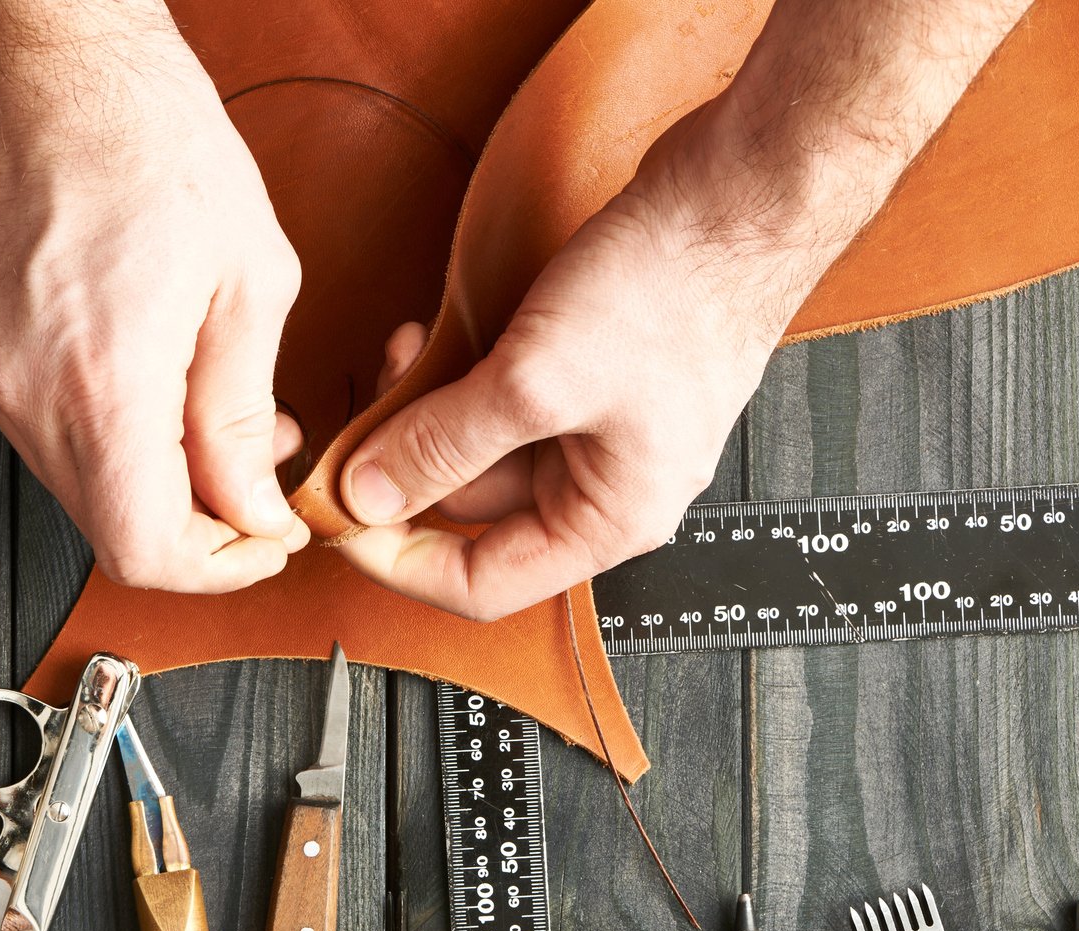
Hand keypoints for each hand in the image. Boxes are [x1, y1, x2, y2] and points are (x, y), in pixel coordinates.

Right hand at [0, 7, 307, 591]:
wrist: (46, 54)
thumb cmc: (147, 131)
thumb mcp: (250, 276)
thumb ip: (245, 413)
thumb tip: (251, 505)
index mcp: (102, 380)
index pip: (145, 550)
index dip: (218, 569)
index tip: (265, 543)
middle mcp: (26, 391)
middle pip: (110, 532)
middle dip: (199, 530)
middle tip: (260, 492)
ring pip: (81, 492)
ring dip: (160, 487)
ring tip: (226, 427)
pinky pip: (51, 439)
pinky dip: (116, 444)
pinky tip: (165, 394)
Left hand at [334, 126, 792, 620]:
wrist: (739, 198)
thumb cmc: (673, 292)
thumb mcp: (535, 382)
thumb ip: (442, 447)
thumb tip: (367, 497)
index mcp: (608, 521)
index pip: (482, 585)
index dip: (399, 562)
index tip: (339, 523)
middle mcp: (605, 487)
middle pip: (471, 512)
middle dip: (404, 465)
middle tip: (357, 417)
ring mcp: (600, 431)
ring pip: (479, 449)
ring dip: (424, 412)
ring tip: (401, 356)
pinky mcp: (590, 376)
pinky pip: (500, 401)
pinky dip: (457, 379)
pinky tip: (432, 339)